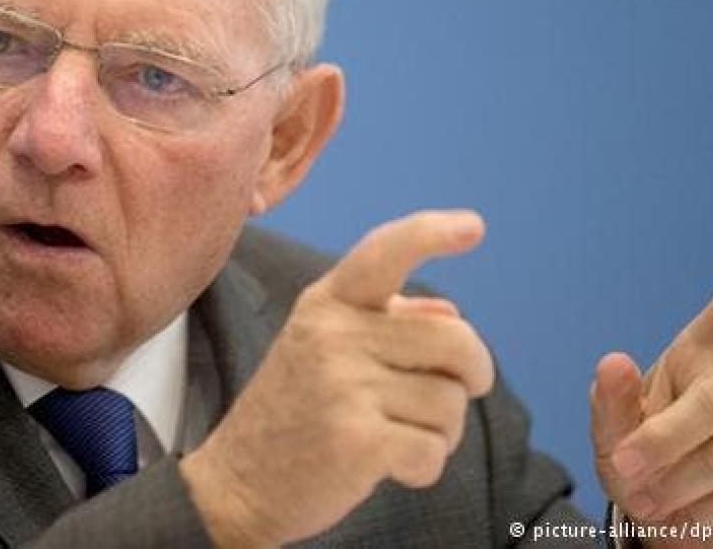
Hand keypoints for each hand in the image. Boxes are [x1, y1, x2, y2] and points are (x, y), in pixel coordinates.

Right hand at [180, 210, 493, 546]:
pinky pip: (434, 450)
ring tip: (398, 436)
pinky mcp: (357, 440)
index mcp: (325, 304)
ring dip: (441, 431)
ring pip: (451, 402)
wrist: (237, 485)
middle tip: (465, 391)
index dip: (431, 234)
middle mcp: (333, 334)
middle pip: (456, 340)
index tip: (474, 227)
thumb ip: (387, 325)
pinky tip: (391, 468)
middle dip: (474, 373)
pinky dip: (425, 468)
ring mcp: (343, 386)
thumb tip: (451, 314)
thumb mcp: (323, 350)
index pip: (384, 252)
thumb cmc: (293, 414)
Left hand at [591, 245, 712, 547]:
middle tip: (624, 468)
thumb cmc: (638, 459)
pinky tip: (689, 515)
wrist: (670, 515)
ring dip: (677, 485)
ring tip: (646, 500)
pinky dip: (709, 513)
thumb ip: (609, 401)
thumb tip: (612, 360)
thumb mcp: (611, 432)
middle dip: (665, 439)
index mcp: (697, 357)